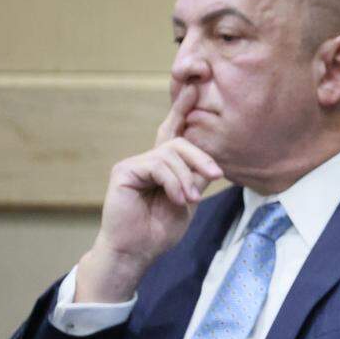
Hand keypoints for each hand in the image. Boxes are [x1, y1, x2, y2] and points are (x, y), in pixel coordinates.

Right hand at [75, 85, 222, 302]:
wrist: (137, 251)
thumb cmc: (159, 230)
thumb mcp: (187, 200)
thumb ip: (195, 178)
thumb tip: (211, 163)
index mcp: (163, 166)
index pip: (173, 132)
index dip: (181, 109)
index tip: (194, 87)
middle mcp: (147, 160)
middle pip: (179, 142)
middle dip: (200, 157)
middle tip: (215, 174)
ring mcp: (133, 164)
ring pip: (171, 154)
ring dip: (186, 177)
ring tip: (188, 199)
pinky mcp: (124, 171)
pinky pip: (157, 165)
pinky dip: (173, 181)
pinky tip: (177, 198)